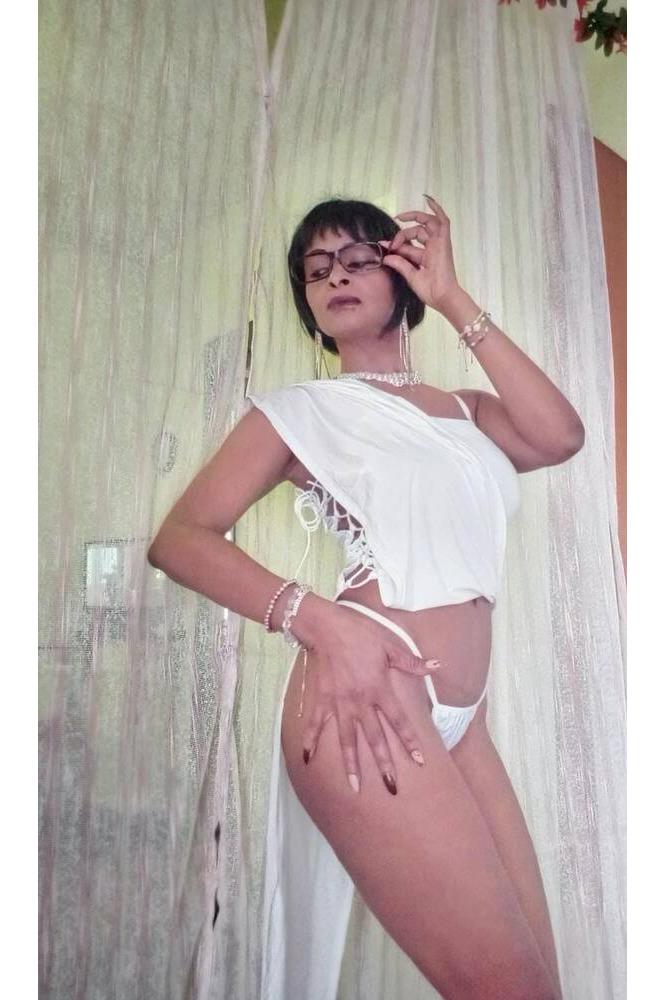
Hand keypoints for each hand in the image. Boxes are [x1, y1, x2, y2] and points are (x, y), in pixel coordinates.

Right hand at [297, 603, 445, 795]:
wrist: (328, 627)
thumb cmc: (362, 634)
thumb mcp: (391, 646)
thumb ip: (412, 663)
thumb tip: (438, 667)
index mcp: (379, 689)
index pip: (399, 721)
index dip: (410, 741)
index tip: (420, 761)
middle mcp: (360, 701)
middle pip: (375, 738)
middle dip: (384, 764)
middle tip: (391, 788)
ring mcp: (339, 703)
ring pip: (347, 740)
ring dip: (351, 764)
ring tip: (355, 788)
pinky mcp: (322, 700)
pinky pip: (316, 724)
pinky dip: (310, 741)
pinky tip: (307, 760)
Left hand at [378, 194, 460, 311]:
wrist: (442, 296)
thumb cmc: (429, 290)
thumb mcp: (410, 276)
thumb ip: (399, 264)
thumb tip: (385, 257)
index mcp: (426, 257)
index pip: (409, 245)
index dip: (396, 243)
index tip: (383, 245)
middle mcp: (433, 247)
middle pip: (416, 232)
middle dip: (402, 235)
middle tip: (392, 243)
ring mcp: (439, 243)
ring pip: (427, 223)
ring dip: (414, 217)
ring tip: (400, 217)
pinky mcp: (444, 241)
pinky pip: (443, 220)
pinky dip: (437, 209)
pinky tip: (427, 199)